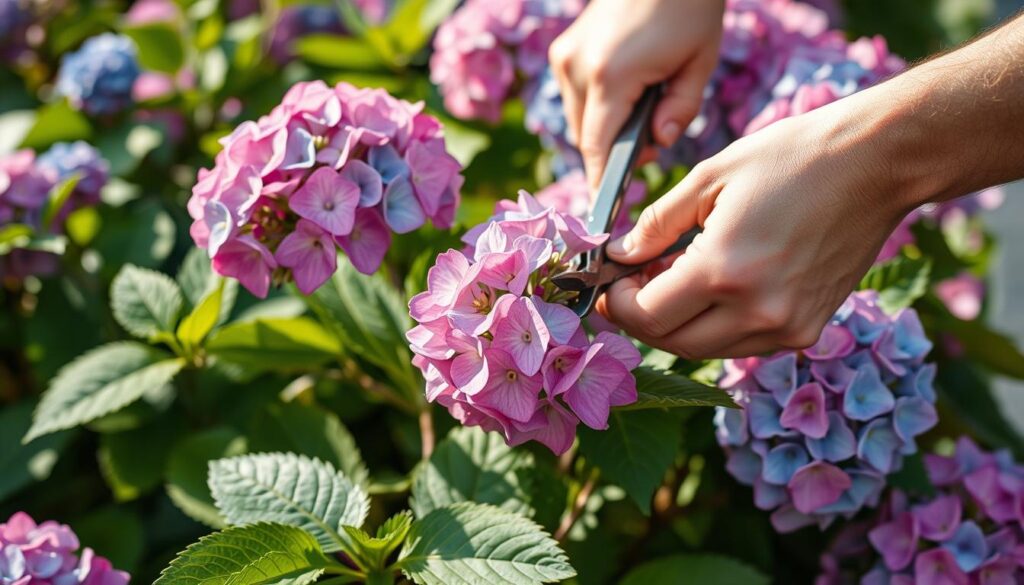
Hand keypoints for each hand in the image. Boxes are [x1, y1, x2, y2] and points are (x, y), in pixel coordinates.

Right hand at [548, 0, 723, 189]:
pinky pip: (576, 97)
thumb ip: (680, 111)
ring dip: (604, 127)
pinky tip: (627, 88)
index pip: (599, 150)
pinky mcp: (563, 49)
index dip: (601, 185)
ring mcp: (565, 57)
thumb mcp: (699, 61)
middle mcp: (577, 68)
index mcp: (611, 76)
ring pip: (578, 120)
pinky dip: (597, 105)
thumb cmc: (689, 8)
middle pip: (586, 139)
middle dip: (613, 151)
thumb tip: (656, 144)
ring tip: (643, 106)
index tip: (603, 214)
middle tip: (653, 137)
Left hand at [595, 100, 917, 358]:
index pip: (645, 316)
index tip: (612, 280)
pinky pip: (743, 345)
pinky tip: (714, 290)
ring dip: (677, 326)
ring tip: (671, 282)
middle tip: (631, 284)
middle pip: (670, 342)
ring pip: (706, 350)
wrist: (877, 163)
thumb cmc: (791, 158)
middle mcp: (757, 312)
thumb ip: (655, 224)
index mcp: (723, 271)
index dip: (617, 303)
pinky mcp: (808, 329)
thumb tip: (620, 256)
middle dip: (640, 317)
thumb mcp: (709, 177)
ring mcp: (787, 327)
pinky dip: (716, 327)